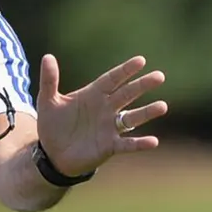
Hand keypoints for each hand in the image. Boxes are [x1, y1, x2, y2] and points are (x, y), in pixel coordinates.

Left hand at [36, 54, 167, 177]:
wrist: (52, 154)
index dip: (126, 70)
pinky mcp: (110, 146)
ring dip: (147, 112)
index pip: (112, 79)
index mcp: (94, 94)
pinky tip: (153, 141)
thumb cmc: (53, 125)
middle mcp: (106, 108)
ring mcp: (110, 127)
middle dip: (143, 85)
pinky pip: (128, 143)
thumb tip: (48, 56)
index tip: (141, 61)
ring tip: (163, 106)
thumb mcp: (48, 101)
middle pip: (127, 94)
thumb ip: (50, 80)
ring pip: (132, 117)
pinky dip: (140, 143)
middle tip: (159, 76)